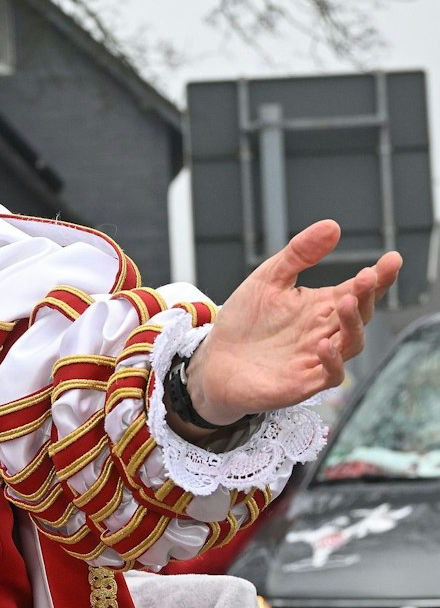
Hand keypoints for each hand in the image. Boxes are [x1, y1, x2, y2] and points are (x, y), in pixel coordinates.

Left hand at [188, 220, 402, 425]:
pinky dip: (331, 361)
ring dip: (353, 323)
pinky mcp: (303, 382)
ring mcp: (317, 358)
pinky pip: (330, 374)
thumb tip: (332, 225)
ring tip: (347, 301)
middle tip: (366, 276)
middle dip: (368, 295)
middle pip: (360, 314)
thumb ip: (298, 253)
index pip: (358, 290)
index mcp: (322, 306)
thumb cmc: (245, 322)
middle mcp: (326, 331)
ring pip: (351, 343)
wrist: (214, 362)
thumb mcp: (268, 279)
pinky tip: (322, 344)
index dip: (379, 277)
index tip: (392, 259)